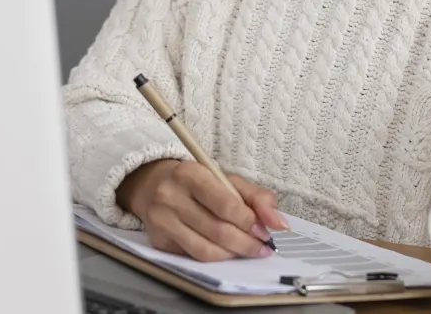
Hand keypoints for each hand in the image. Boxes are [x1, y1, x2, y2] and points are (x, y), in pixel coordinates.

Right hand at [116, 159, 286, 261]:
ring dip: (233, 254)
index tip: (265, 231)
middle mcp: (170, 197)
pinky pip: (193, 256)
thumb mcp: (225, 179)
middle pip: (217, 230)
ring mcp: (161, 221)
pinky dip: (216, 257)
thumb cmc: (196, 181)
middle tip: (263, 247)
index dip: (249, 221)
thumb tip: (278, 223)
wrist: (151, 184)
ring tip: (248, 250)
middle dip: (246, 243)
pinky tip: (226, 251)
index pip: (225, 204)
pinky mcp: (158, 241)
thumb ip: (255, 197)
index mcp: (190, 174)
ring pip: (205, 250)